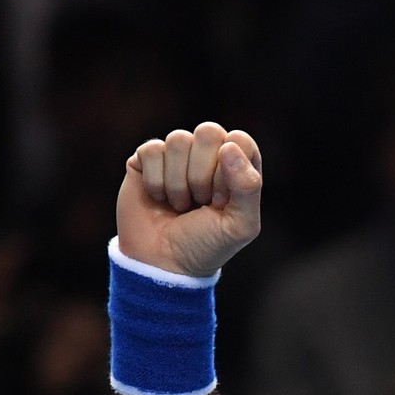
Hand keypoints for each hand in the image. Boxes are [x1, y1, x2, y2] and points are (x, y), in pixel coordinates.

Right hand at [117, 122, 262, 275]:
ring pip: (178, 139)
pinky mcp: (146, 160)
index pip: (239, 140)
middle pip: (209, 131)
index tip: (221, 200)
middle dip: (203, 173)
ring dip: (178, 182)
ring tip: (180, 204)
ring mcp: (177, 156)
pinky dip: (156, 181)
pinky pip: (151, 149)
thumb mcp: (240, 225)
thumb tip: (229, 147)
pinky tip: (159, 198)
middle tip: (201, 201)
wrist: (163, 263)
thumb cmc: (206, 245)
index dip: (229, 169)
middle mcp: (208, 155)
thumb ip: (248, 186)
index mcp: (237, 166)